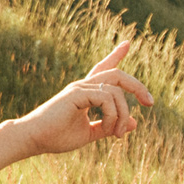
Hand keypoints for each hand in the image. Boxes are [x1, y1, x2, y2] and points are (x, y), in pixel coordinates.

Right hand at [18, 41, 151, 156]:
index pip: (104, 68)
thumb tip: (134, 124)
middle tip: (150, 103)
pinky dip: (113, 115)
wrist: (33, 140)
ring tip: (118, 134)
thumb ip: (109, 127)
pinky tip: (110, 129)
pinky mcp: (76, 94)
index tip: (128, 43)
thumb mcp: (89, 133)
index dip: (116, 55)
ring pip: (117, 89)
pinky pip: (107, 98)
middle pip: (117, 75)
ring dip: (124, 113)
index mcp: (85, 92)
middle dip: (138, 86)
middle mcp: (83, 85)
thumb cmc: (56, 137)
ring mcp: (79, 87)